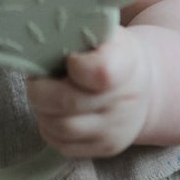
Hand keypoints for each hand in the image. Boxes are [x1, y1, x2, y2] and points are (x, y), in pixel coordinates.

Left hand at [24, 28, 153, 159]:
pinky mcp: (105, 148)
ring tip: (44, 95)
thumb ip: (77, 31)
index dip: (74, 65)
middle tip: (37, 79)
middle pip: (67, 102)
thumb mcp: (103, 33)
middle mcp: (125, 100)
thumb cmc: (110, 54)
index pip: (99, 72)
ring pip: (60, 127)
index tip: (68, 58)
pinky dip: (49, 128)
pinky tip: (54, 112)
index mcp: (126, 63)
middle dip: (41, 89)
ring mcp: (116, 129)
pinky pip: (62, 144)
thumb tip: (39, 35)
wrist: (142, 90)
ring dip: (42, 110)